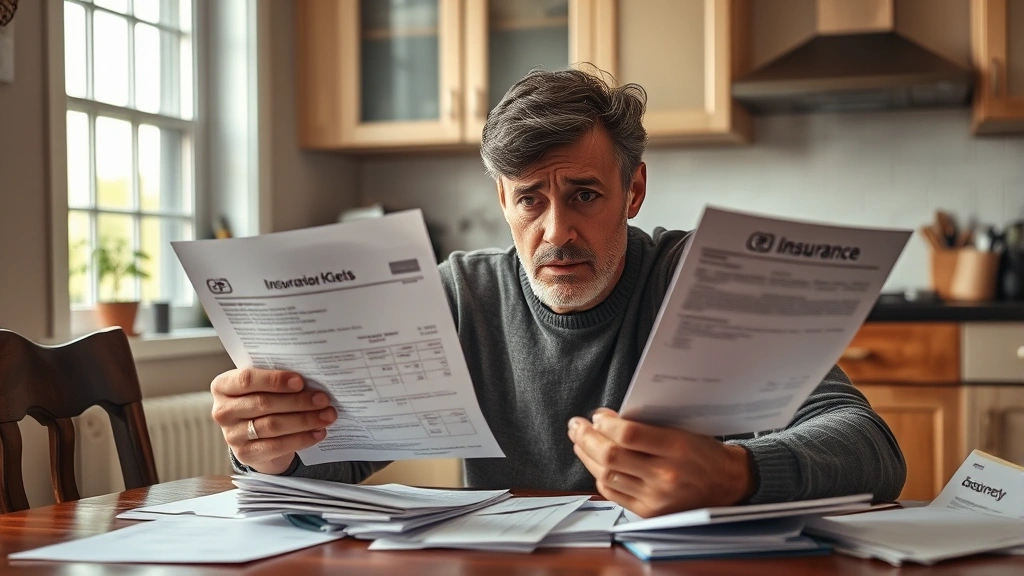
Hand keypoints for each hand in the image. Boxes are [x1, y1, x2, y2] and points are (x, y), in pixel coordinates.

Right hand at [211, 368, 336, 474]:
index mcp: (223, 386)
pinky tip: (319, 432)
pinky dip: (302, 439)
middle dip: (298, 401)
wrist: (255, 433)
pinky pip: (277, 446)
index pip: (247, 379)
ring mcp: (232, 435)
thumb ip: (276, 380)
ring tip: (327, 415)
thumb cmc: (262, 399)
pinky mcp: (245, 454)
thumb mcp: (262, 386)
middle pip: (264, 404)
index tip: (300, 381)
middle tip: (323, 399)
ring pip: (273, 426)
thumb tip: (312, 376)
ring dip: (305, 420)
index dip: (274, 380)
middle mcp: (223, 411)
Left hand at [567, 408, 754, 517]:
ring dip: (587, 456)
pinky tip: (595, 463)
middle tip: (576, 425)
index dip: (605, 423)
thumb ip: (647, 426)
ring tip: (580, 441)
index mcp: (676, 448)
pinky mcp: (649, 511)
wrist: (728, 484)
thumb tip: (607, 419)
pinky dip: (600, 475)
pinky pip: (613, 493)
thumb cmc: (704, 452)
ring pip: (606, 474)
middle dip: (586, 437)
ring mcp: (655, 497)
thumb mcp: (683, 429)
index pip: (628, 435)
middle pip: (610, 455)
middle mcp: (665, 475)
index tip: (597, 415)